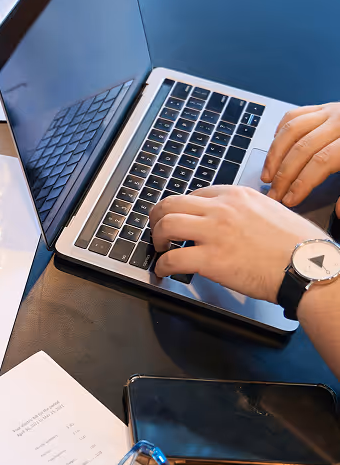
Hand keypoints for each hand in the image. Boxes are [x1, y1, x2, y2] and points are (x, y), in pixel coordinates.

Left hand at [149, 185, 323, 301]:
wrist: (307, 267)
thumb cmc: (298, 245)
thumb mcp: (272, 211)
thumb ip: (246, 211)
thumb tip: (232, 221)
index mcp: (237, 195)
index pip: (195, 194)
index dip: (182, 208)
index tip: (179, 218)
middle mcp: (222, 209)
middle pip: (171, 203)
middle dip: (158, 216)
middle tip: (157, 229)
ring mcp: (214, 233)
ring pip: (166, 225)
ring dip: (156, 237)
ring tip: (160, 247)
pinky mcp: (210, 259)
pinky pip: (172, 259)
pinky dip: (161, 266)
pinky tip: (163, 271)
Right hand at [262, 101, 339, 210]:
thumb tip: (339, 212)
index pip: (320, 162)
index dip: (302, 183)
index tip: (290, 201)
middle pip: (302, 148)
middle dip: (284, 175)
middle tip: (273, 195)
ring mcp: (330, 111)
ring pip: (291, 130)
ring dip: (274, 155)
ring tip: (267, 175)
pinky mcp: (323, 107)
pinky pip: (293, 116)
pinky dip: (279, 133)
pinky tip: (275, 150)